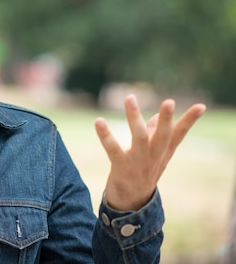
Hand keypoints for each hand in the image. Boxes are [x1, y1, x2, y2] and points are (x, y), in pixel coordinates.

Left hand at [95, 94, 205, 210]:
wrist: (131, 203)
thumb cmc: (142, 172)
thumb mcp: (153, 155)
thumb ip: (155, 135)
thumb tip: (156, 117)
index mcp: (163, 152)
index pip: (179, 134)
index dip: (190, 120)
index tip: (202, 106)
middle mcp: (154, 156)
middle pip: (164, 136)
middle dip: (167, 119)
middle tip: (169, 102)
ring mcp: (138, 162)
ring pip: (139, 137)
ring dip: (134, 117)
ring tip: (130, 98)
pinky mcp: (121, 167)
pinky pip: (113, 149)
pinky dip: (105, 135)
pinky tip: (99, 121)